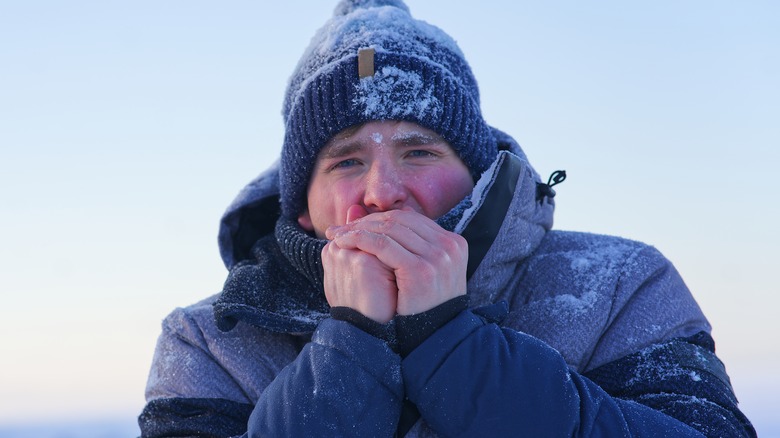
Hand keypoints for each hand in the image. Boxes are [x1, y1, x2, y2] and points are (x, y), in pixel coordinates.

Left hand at [325, 207, 467, 315]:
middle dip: (367, 222)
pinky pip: (382, 245)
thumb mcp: (423, 270)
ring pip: (389, 230)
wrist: (432, 338)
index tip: (356, 225)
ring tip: (337, 235)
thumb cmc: (422, 306)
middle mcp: (449, 245)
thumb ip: (410, 243)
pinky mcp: (420, 269)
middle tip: (341, 227)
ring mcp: (437, 257)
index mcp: (453, 242)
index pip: (410, 219)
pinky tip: (343, 243)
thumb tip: (392, 208)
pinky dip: (359, 240)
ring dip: (358, 229)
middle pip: (399, 220)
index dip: (380, 219)